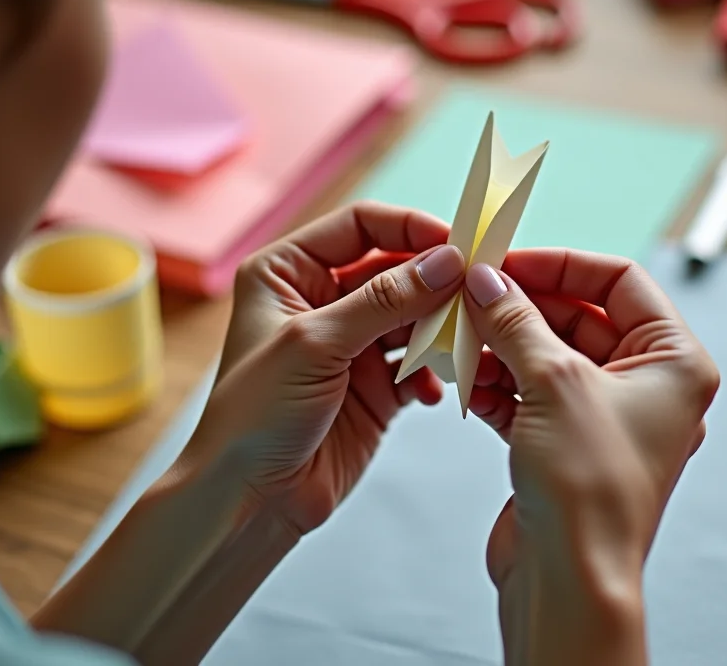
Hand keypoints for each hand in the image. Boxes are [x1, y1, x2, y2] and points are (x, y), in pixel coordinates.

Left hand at [180, 202, 466, 536]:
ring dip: (442, 326)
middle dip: (436, 280)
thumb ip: (385, 299)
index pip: (360, 226)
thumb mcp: (316, 343)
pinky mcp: (374, 387)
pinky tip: (437, 387)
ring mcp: (350, 345)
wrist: (247, 500)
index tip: (457, 244)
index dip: (410, 229)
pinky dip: (435, 371)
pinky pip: (419, 364)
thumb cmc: (253, 416)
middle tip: (479, 289)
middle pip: (395, 269)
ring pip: (413, 316)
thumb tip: (446, 262)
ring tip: (465, 339)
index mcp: (288, 272)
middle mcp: (320, 301)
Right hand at [462, 249, 717, 663]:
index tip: (511, 261)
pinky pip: (530, 393)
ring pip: (548, 356)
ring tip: (460, 335)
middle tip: (472, 294)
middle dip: (522, 306)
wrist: (571, 579)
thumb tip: (490, 282)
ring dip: (502, 344)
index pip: (620, 281)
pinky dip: (498, 382)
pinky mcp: (567, 445)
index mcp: (674, 362)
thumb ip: (518, 321)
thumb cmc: (591, 492)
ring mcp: (605, 417)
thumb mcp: (554, 382)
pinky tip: (466, 378)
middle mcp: (647, 386)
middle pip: (578, 317)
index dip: (563, 264)